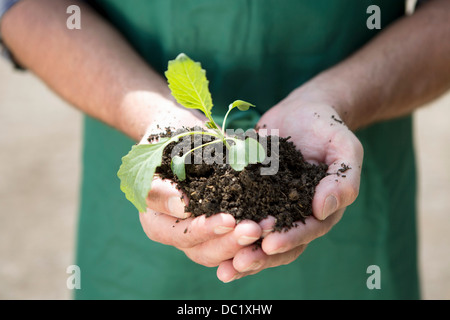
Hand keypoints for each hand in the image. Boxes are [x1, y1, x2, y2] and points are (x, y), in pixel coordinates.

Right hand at [138, 110, 264, 268]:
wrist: (180, 135)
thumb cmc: (165, 142)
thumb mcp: (157, 155)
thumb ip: (163, 183)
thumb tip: (182, 207)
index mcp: (156, 220)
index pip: (179, 233)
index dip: (203, 229)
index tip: (228, 221)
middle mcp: (177, 233)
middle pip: (201, 250)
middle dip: (229, 242)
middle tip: (254, 230)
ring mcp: (199, 235)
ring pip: (220, 252)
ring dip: (245, 243)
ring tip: (268, 226)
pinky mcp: (220, 229)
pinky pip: (236, 241)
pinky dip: (255, 235)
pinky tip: (274, 223)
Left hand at [215, 89, 363, 281]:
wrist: (302, 111)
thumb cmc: (328, 128)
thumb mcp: (344, 148)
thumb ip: (343, 179)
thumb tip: (323, 210)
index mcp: (320, 209)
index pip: (307, 230)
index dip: (290, 239)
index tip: (270, 244)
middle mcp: (294, 213)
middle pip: (279, 243)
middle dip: (259, 256)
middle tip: (238, 264)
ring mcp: (271, 204)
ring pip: (257, 236)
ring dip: (240, 251)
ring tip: (222, 268)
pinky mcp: (251, 193)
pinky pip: (238, 212)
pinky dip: (225, 226)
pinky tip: (206, 235)